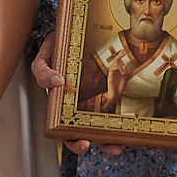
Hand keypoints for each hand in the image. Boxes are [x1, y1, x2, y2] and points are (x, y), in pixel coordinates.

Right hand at [33, 39, 120, 155]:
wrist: (71, 29)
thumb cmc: (56, 46)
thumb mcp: (45, 56)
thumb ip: (43, 71)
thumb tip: (56, 82)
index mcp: (62, 105)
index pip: (66, 131)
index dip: (74, 142)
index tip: (84, 142)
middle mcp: (79, 105)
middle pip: (91, 132)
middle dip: (104, 144)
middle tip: (115, 147)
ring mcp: (94, 97)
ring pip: (106, 123)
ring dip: (117, 135)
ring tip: (126, 140)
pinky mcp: (108, 86)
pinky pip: (117, 103)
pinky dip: (124, 115)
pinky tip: (134, 121)